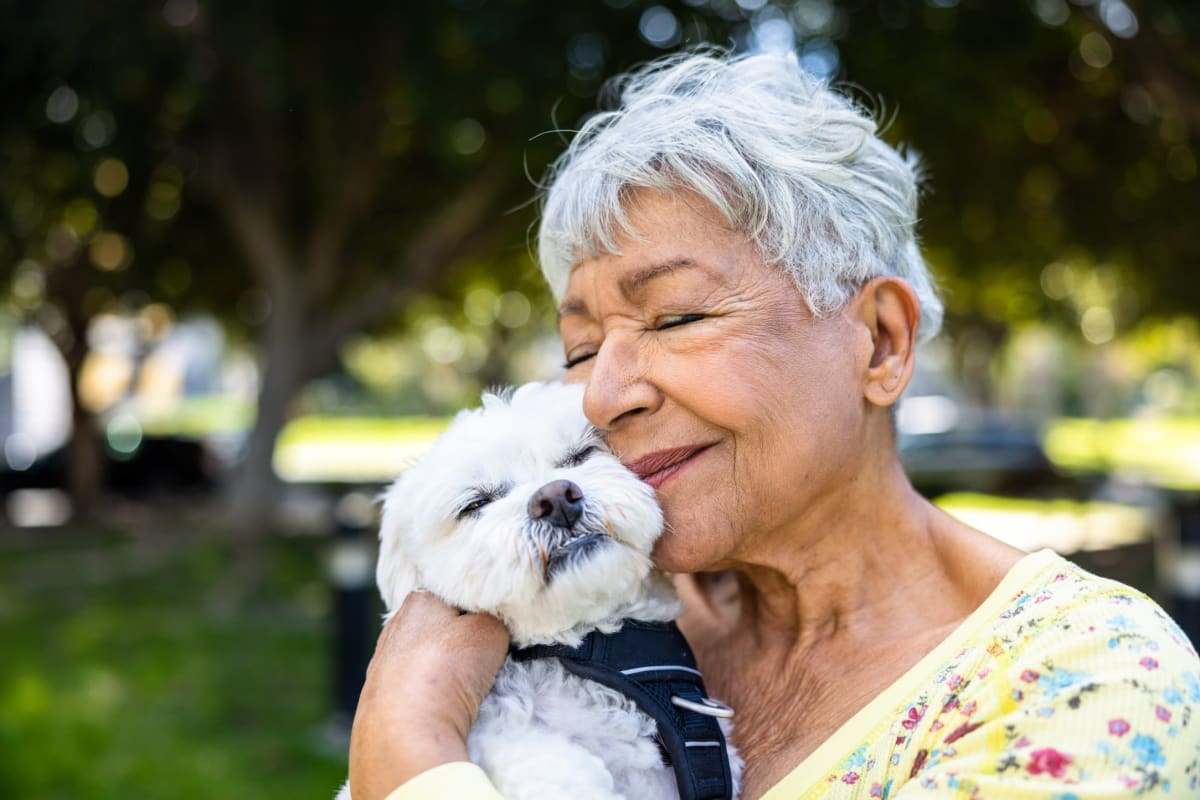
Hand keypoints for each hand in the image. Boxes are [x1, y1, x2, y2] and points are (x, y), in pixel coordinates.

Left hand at [347, 592, 508, 798]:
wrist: (403, 732)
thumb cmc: (446, 671)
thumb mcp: (490, 630)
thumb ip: (493, 620)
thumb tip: (490, 627)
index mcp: (419, 600)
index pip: (457, 594)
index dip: (480, 610)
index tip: (495, 628)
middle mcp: (395, 627)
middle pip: (441, 628)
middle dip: (460, 640)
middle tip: (484, 658)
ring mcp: (383, 664)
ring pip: (427, 659)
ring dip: (444, 670)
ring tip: (463, 688)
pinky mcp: (379, 700)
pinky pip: (415, 688)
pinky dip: (429, 694)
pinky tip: (440, 706)